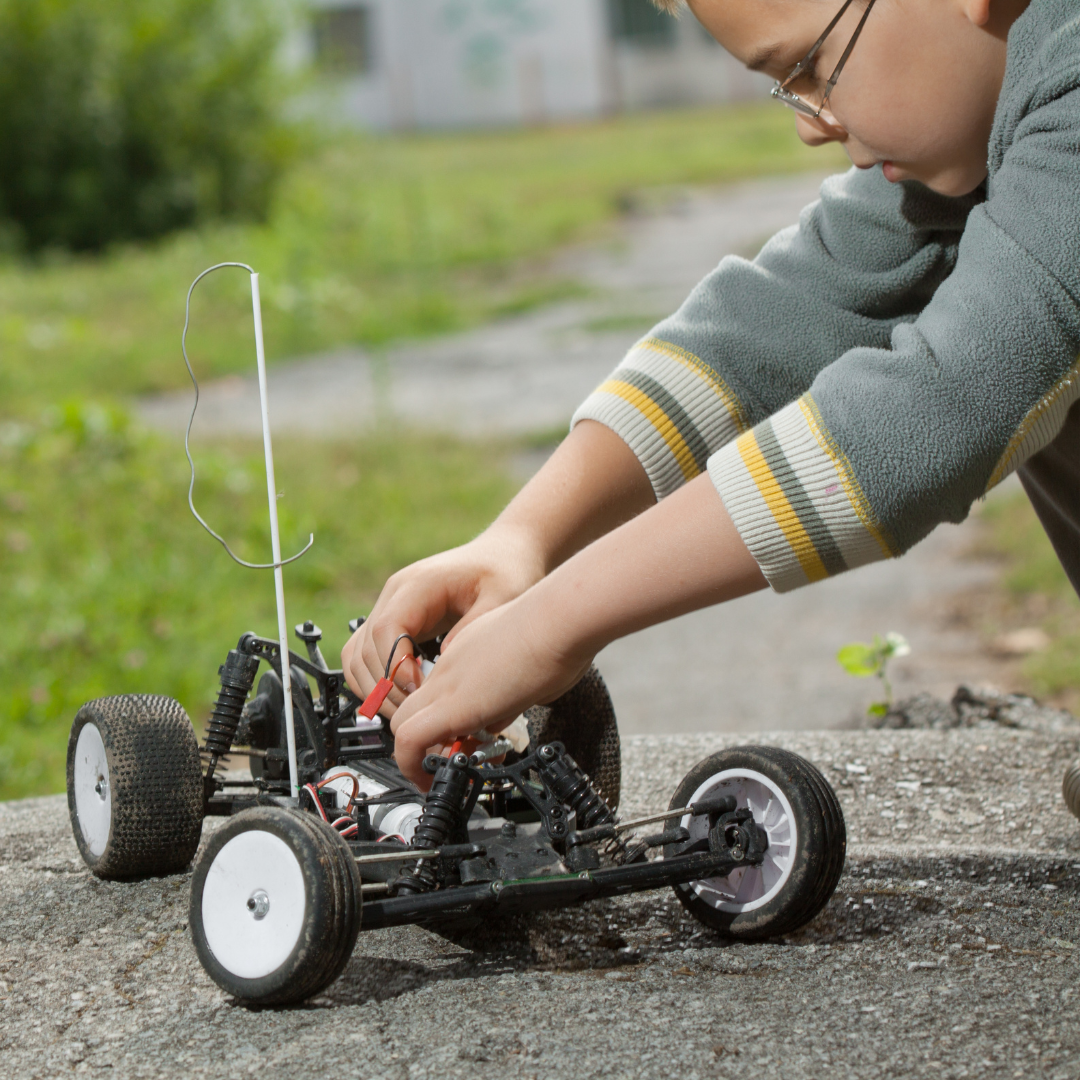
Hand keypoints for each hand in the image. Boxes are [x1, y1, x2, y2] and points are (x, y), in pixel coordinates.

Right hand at [340, 528, 545, 714]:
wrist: (503, 552)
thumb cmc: (504, 570)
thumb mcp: (503, 596)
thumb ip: (474, 628)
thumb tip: (446, 664)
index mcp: (418, 585)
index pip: (387, 629)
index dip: (395, 666)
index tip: (418, 690)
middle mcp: (395, 595)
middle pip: (365, 648)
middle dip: (386, 687)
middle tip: (415, 711)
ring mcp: (391, 608)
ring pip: (357, 656)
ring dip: (376, 689)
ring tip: (409, 710)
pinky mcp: (396, 622)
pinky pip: (366, 656)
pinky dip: (376, 681)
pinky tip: (404, 697)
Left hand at [388, 470, 766, 785]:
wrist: (569, 606)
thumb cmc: (577, 616)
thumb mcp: (564, 631)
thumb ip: (568, 639)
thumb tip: (615, 614)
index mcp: (477, 648)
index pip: (440, 681)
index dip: (444, 711)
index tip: (464, 735)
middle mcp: (453, 661)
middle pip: (412, 702)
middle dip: (424, 736)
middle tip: (443, 761)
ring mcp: (445, 680)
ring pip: (401, 724)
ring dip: (419, 754)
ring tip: (439, 773)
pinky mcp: (446, 702)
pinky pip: (408, 743)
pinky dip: (416, 764)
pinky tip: (439, 775)